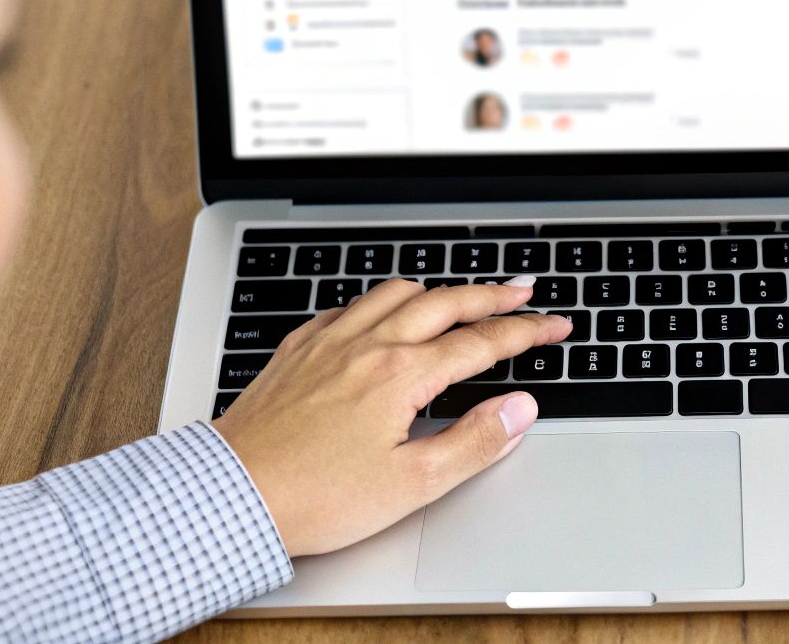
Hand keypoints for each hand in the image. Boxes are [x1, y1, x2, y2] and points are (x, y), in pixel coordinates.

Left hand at [211, 278, 569, 556]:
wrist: (233, 496)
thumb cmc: (315, 497)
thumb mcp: (412, 484)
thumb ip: (475, 442)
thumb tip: (519, 410)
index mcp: (402, 375)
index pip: (482, 343)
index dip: (527, 332)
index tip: (554, 326)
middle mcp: (368, 345)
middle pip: (445, 302)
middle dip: (492, 295)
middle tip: (523, 292)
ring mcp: (329, 342)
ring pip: (394, 293)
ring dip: (435, 291)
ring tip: (457, 298)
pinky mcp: (297, 351)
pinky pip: (346, 307)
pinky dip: (377, 303)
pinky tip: (378, 316)